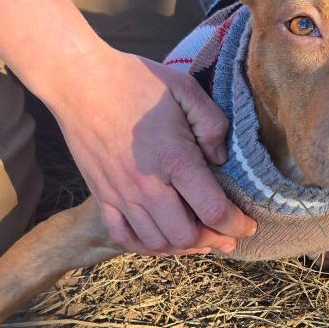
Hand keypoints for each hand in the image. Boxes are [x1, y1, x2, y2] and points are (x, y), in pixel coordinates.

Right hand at [52, 48, 256, 255]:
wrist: (79, 81)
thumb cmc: (135, 80)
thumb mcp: (186, 89)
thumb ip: (212, 124)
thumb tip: (220, 161)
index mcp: (174, 158)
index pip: (213, 210)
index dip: (237, 225)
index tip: (248, 225)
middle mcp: (147, 184)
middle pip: (185, 236)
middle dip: (214, 241)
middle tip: (228, 236)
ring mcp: (121, 194)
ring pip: (156, 243)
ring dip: (183, 247)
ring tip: (200, 240)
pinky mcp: (101, 195)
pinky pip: (124, 237)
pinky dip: (147, 246)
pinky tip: (162, 239)